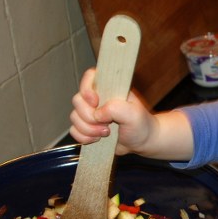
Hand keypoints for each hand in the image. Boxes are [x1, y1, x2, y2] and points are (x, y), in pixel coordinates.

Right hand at [69, 68, 193, 159]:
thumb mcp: (134, 114)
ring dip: (88, 129)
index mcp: (109, 89)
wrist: (143, 142)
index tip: (95, 102)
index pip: (90, 76)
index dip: (87, 89)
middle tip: (107, 125)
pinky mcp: (87, 127)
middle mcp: (98, 98)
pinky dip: (84, 137)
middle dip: (89, 117)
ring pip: (75, 117)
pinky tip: (98, 139)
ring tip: (107, 133)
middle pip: (78, 100)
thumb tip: (97, 114)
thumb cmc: (141, 125)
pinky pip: (74, 130)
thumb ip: (116, 109)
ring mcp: (91, 113)